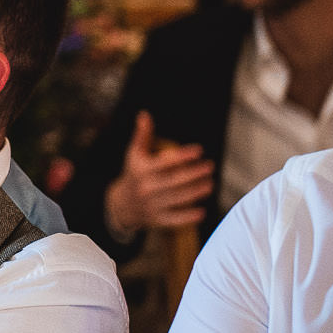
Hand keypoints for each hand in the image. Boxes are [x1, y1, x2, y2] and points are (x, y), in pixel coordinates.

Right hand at [103, 111, 214, 240]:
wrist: (121, 205)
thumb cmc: (134, 174)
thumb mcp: (134, 154)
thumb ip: (142, 135)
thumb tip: (144, 114)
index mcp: (141, 169)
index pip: (164, 162)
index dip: (183, 155)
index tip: (199, 150)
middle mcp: (146, 187)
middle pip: (174, 180)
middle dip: (194, 173)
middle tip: (210, 166)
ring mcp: (151, 204)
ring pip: (177, 198)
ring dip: (196, 192)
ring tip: (210, 184)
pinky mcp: (157, 219)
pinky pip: (174, 219)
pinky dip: (188, 216)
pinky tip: (202, 211)